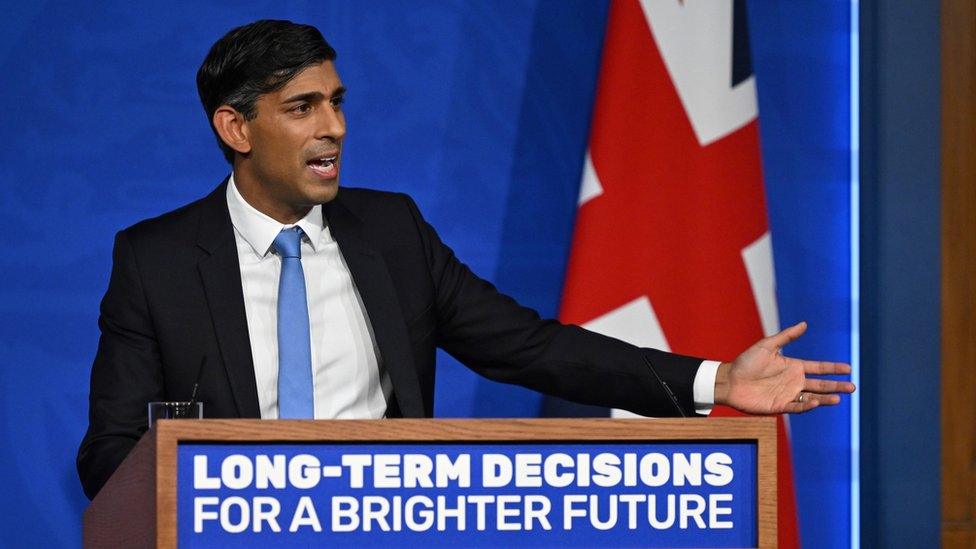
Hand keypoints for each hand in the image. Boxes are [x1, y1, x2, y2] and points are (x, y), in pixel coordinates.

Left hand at [714, 321, 854, 413]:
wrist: (729, 380)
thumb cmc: (746, 362)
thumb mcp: (767, 346)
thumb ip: (786, 337)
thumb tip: (805, 324)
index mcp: (793, 366)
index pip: (818, 368)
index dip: (833, 368)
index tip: (848, 368)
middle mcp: (794, 381)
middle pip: (820, 384)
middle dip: (836, 386)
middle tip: (852, 387)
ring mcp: (788, 394)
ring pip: (812, 397)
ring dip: (825, 398)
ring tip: (838, 398)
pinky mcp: (779, 405)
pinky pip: (797, 406)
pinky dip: (807, 405)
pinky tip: (816, 401)